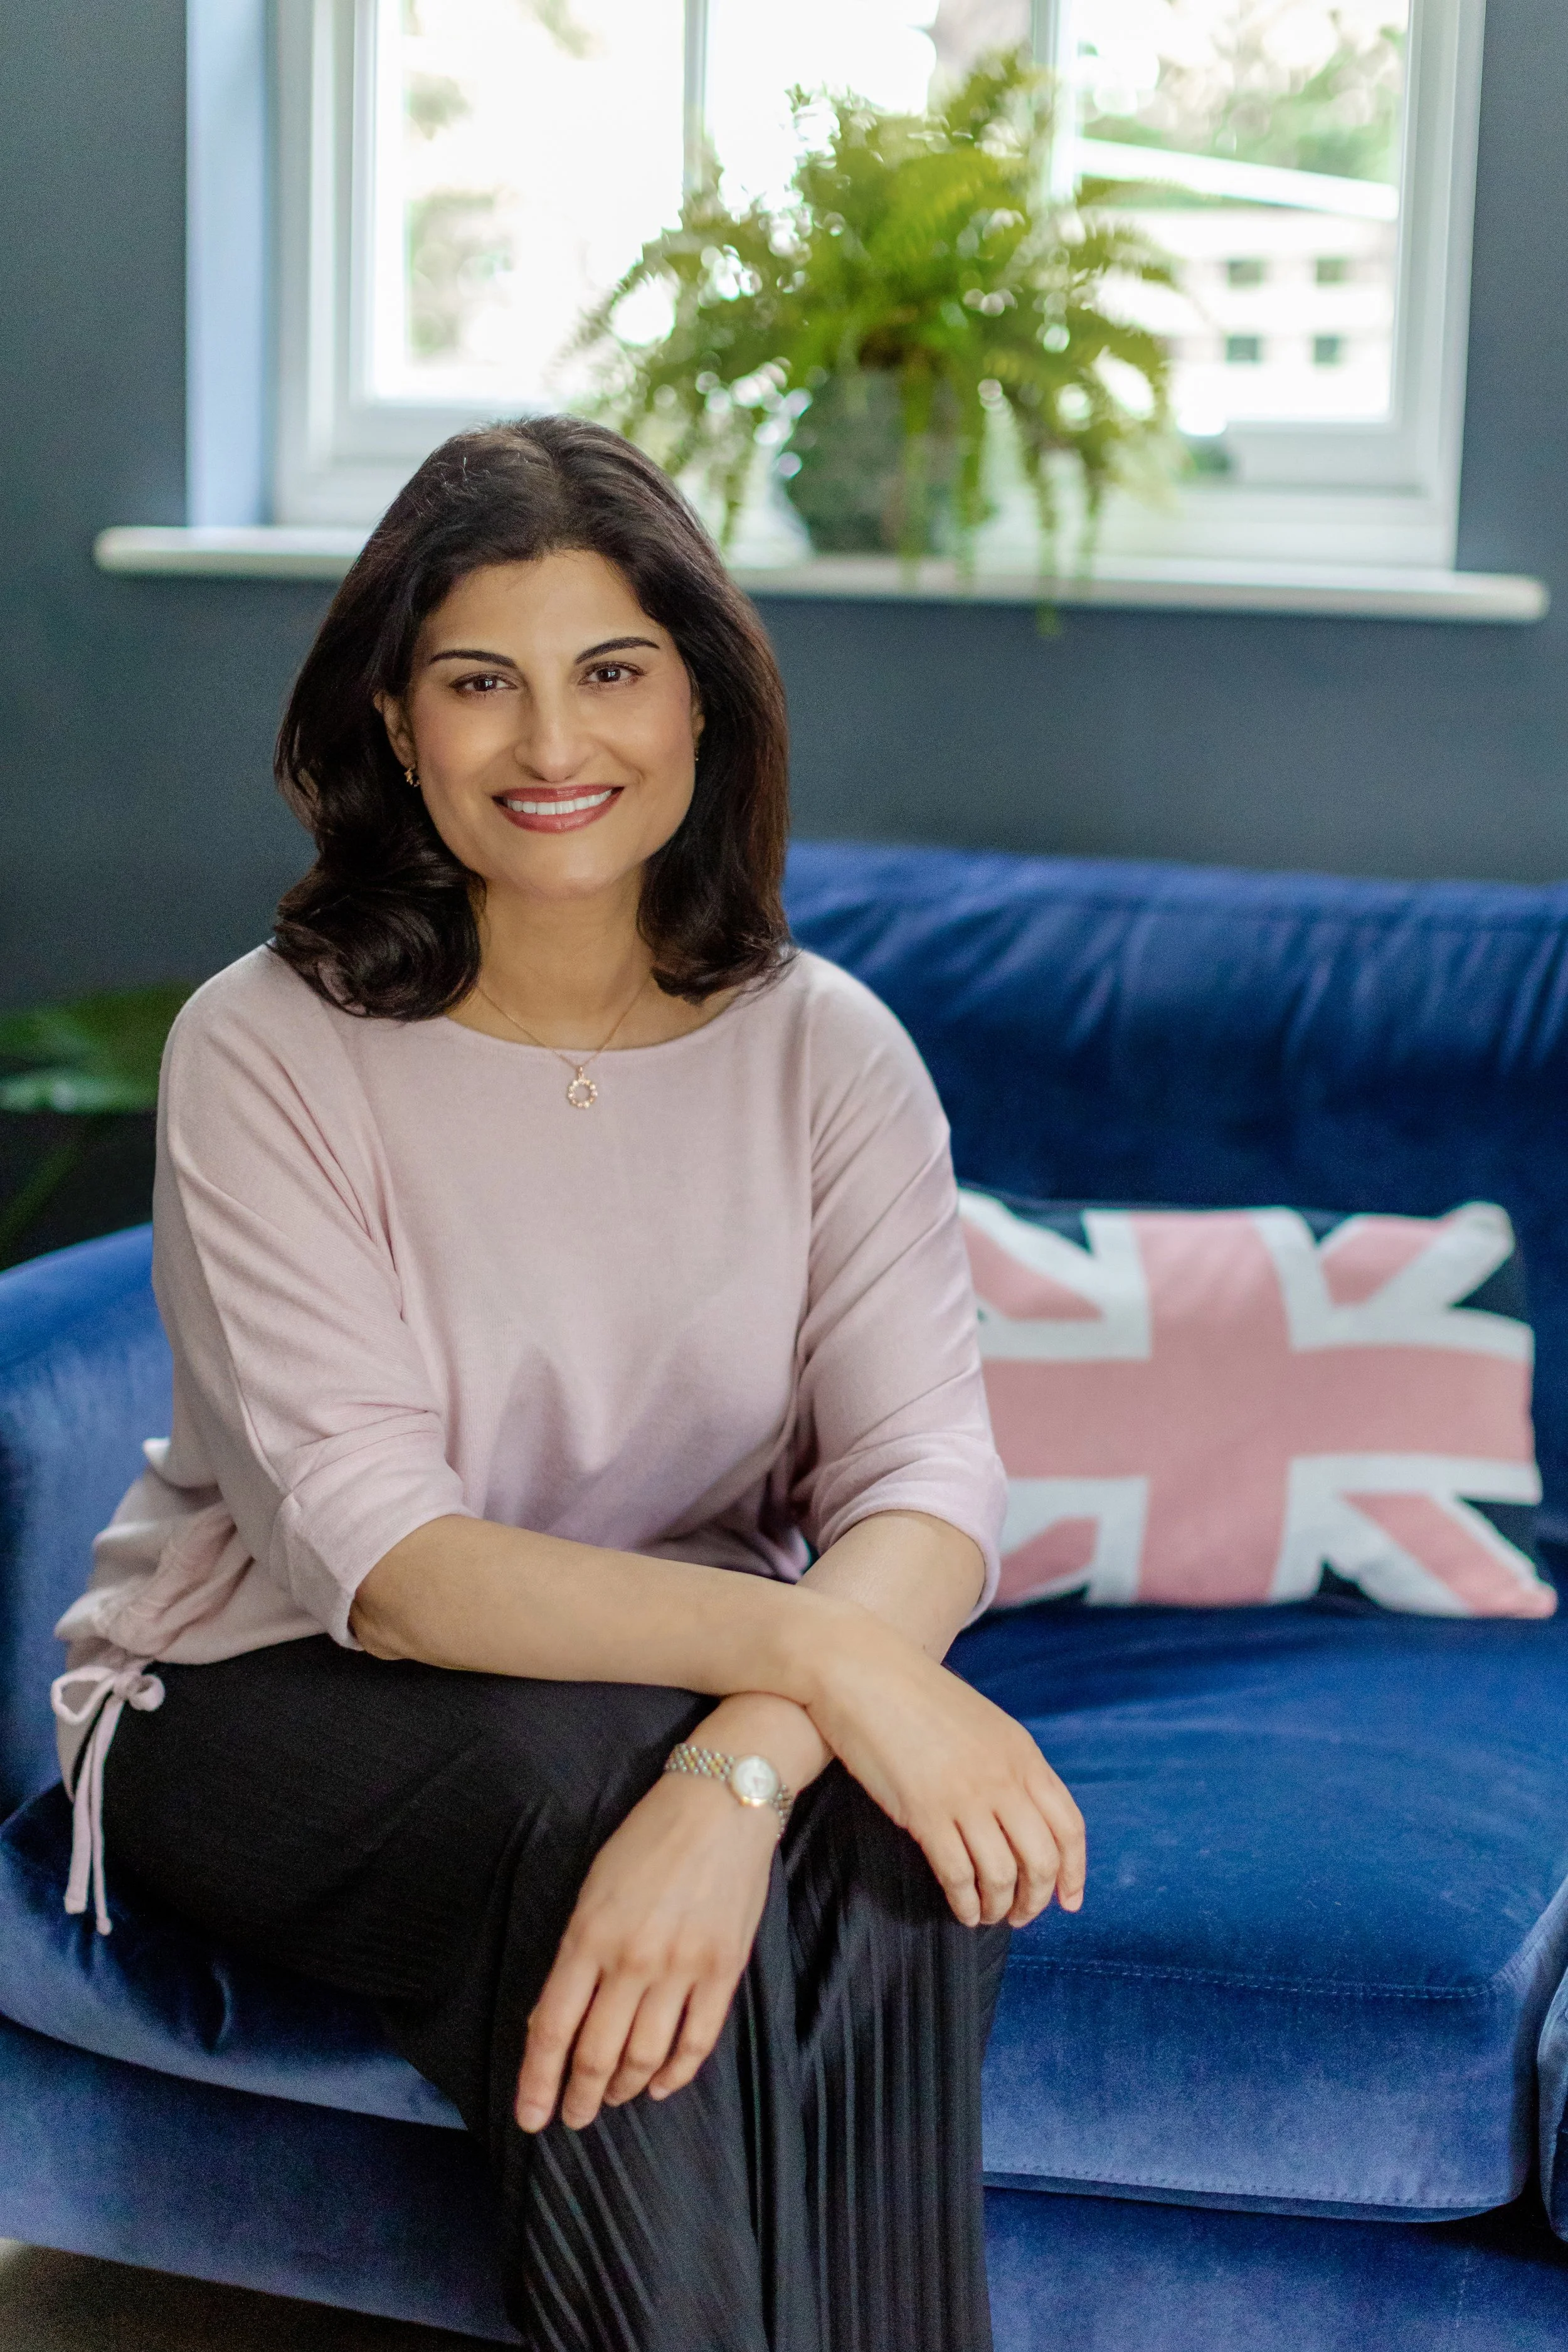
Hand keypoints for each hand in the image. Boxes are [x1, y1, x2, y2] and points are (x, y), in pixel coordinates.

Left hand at [515, 1771, 775, 2134]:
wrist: (722, 1801)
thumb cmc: (648, 1837)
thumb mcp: (593, 1888)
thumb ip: (575, 1954)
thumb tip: (556, 2017)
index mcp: (588, 1935)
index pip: (552, 2029)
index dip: (537, 2082)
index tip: (529, 2117)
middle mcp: (632, 1960)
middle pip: (596, 2054)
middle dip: (579, 2097)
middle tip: (573, 2117)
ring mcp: (682, 1968)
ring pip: (645, 2057)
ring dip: (624, 2088)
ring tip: (613, 2098)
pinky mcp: (723, 1970)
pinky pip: (697, 2041)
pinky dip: (677, 2074)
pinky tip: (662, 2084)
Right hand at [804, 1611, 1084, 1929]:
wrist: (862, 1671)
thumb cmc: (916, 1697)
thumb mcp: (983, 1725)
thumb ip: (1009, 1766)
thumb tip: (1023, 1815)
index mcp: (1024, 1755)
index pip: (1070, 1828)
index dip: (1074, 1873)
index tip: (1070, 1902)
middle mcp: (1004, 1778)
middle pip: (1042, 1860)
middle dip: (1037, 1899)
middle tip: (1021, 1915)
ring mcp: (966, 1796)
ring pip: (1002, 1875)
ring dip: (999, 1907)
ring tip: (988, 1915)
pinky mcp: (925, 1812)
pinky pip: (959, 1876)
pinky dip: (965, 1903)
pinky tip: (961, 1909)